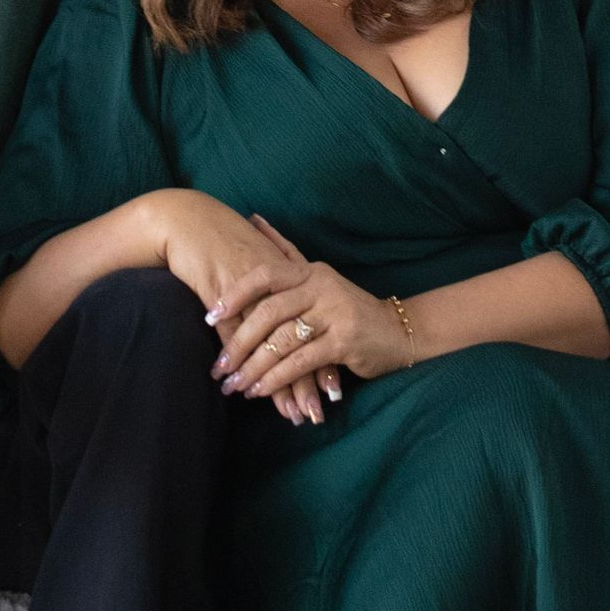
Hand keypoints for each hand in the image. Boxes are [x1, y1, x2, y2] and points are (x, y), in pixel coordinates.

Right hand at [141, 192, 342, 426]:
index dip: (324, 358)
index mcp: (289, 277)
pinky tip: (250, 393)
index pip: (313, 326)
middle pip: (300, 340)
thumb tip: (288, 319)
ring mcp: (251, 296)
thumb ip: (275, 287)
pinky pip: (241, 345)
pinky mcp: (224, 304)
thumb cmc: (222, 242)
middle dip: (309, 380)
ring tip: (296, 416)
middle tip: (318, 413)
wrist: (190, 221)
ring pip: (274, 347)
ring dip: (283, 385)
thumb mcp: (256, 261)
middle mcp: (275, 288)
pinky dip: (247, 369)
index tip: (335, 389)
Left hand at [213, 216, 411, 400]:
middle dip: (238, 343)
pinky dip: (277, 379)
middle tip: (219, 366)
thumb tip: (254, 219)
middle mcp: (321, 287)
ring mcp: (334, 314)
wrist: (398, 331)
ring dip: (254, 367)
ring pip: (282, 341)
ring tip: (235, 384)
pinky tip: (261, 391)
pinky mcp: (344, 342)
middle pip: (268, 312)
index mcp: (310, 271)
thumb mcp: (319, 277)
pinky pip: (300, 362)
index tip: (210, 317)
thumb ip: (286, 253)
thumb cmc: (348, 307)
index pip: (265, 275)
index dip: (235, 295)